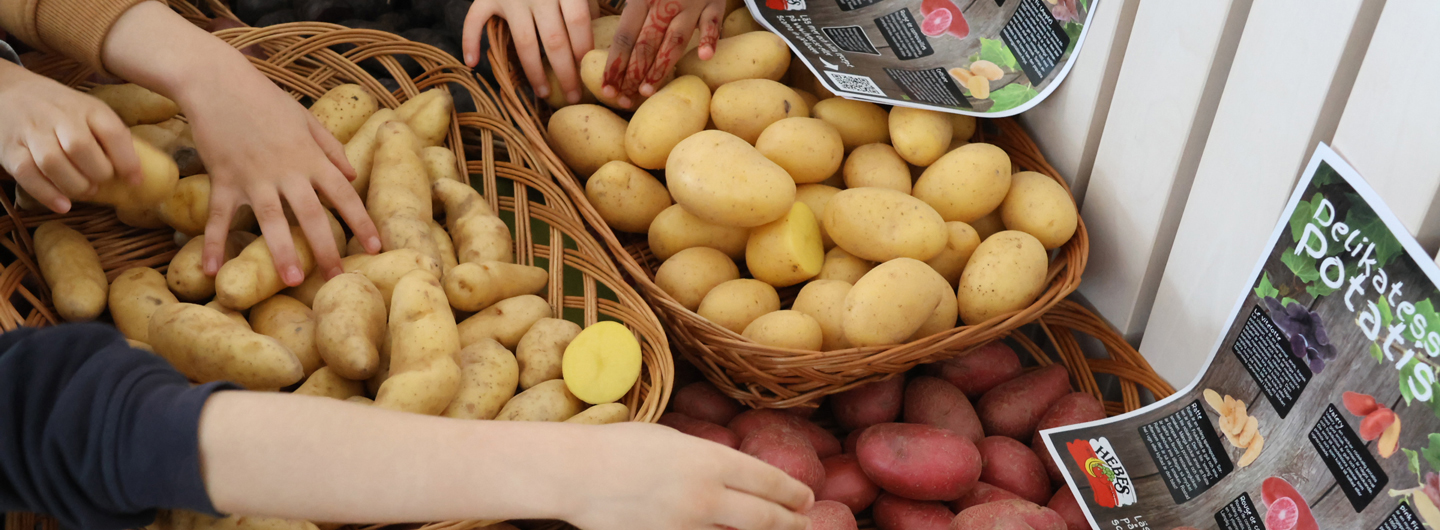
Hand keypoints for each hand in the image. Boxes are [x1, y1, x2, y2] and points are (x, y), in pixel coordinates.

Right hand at [0, 61, 140, 212]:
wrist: (7, 91)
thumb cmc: (59, 108)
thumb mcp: (88, 110)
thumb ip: (109, 136)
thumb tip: (138, 173)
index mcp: (86, 107)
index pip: (112, 132)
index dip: (127, 160)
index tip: (136, 181)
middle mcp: (58, 116)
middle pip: (81, 148)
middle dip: (97, 173)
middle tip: (101, 183)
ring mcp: (31, 131)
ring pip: (53, 163)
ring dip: (74, 185)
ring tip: (85, 191)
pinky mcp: (9, 149)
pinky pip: (27, 174)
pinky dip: (47, 194)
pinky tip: (63, 205)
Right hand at [178, 65, 379, 282]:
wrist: (217, 82)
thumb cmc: (264, 98)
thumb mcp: (305, 118)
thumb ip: (329, 147)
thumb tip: (350, 175)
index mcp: (310, 157)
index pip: (344, 195)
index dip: (361, 222)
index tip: (376, 247)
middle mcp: (286, 171)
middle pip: (312, 215)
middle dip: (327, 248)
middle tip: (338, 279)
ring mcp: (254, 177)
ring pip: (271, 221)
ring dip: (282, 251)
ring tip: (292, 280)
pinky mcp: (224, 179)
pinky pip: (219, 217)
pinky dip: (213, 244)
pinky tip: (211, 270)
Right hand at [463, 0, 593, 104]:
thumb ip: (588, 2)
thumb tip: (598, 38)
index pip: (579, 22)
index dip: (584, 50)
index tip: (589, 73)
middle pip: (554, 40)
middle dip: (565, 72)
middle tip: (573, 96)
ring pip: (524, 42)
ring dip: (534, 72)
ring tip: (542, 93)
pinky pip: (474, 20)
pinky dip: (470, 41)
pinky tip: (472, 64)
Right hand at [565, 423, 812, 529]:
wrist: (574, 473)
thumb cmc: (620, 447)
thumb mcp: (674, 440)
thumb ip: (709, 459)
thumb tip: (737, 475)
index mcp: (711, 461)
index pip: (770, 482)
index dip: (794, 494)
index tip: (806, 499)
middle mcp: (706, 497)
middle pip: (766, 519)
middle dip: (791, 524)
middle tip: (803, 524)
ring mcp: (685, 528)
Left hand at [603, 0, 722, 106]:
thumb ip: (627, 5)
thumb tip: (594, 8)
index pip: (625, 35)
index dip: (615, 63)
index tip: (606, 88)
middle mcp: (664, 3)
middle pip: (646, 43)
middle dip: (633, 73)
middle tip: (624, 100)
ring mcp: (691, 5)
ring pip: (674, 39)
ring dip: (660, 66)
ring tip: (648, 90)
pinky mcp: (714, 4)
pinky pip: (712, 22)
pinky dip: (710, 38)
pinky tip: (705, 56)